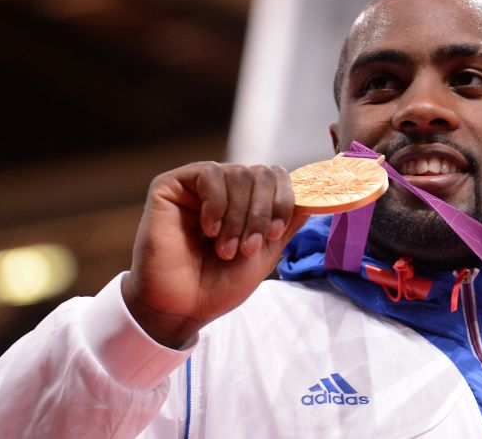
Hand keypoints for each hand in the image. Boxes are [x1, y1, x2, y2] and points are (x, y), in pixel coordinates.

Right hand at [123, 162, 308, 347]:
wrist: (182, 308)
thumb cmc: (219, 285)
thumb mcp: (265, 254)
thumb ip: (285, 224)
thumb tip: (311, 198)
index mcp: (246, 203)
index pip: (277, 178)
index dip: (283, 201)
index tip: (274, 233)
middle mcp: (224, 189)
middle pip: (261, 173)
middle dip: (261, 212)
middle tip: (248, 248)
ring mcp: (198, 185)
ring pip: (238, 173)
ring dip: (239, 216)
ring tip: (226, 248)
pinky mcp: (170, 186)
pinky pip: (209, 173)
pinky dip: (216, 204)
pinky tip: (209, 230)